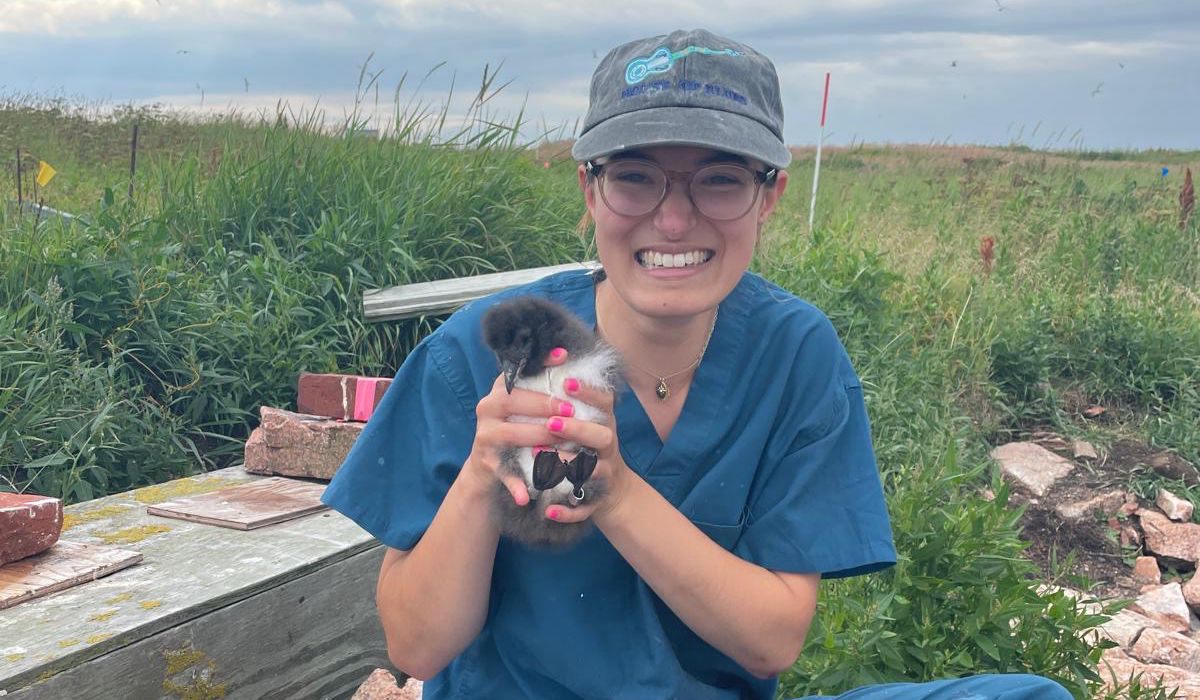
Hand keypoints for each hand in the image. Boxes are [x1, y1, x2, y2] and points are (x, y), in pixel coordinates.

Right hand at [463, 347, 571, 505]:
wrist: (488, 469)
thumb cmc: (517, 429)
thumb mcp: (525, 406)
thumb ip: (540, 385)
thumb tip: (566, 355)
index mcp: (499, 392)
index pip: (517, 371)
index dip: (540, 363)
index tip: (564, 356)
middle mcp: (487, 409)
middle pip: (511, 402)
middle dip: (543, 404)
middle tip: (570, 409)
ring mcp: (485, 437)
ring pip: (510, 435)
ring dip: (537, 437)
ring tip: (562, 441)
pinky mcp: (487, 463)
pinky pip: (504, 473)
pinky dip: (516, 485)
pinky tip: (528, 495)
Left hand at [541, 378, 631, 523]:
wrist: (612, 493)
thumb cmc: (590, 449)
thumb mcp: (588, 421)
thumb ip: (572, 399)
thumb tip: (551, 358)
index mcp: (604, 425)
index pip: (605, 403)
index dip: (589, 392)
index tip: (567, 381)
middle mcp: (608, 449)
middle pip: (601, 437)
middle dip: (577, 429)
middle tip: (552, 422)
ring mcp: (605, 476)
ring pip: (591, 472)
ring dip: (567, 467)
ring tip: (544, 463)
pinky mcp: (596, 502)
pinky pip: (584, 509)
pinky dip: (567, 512)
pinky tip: (548, 511)